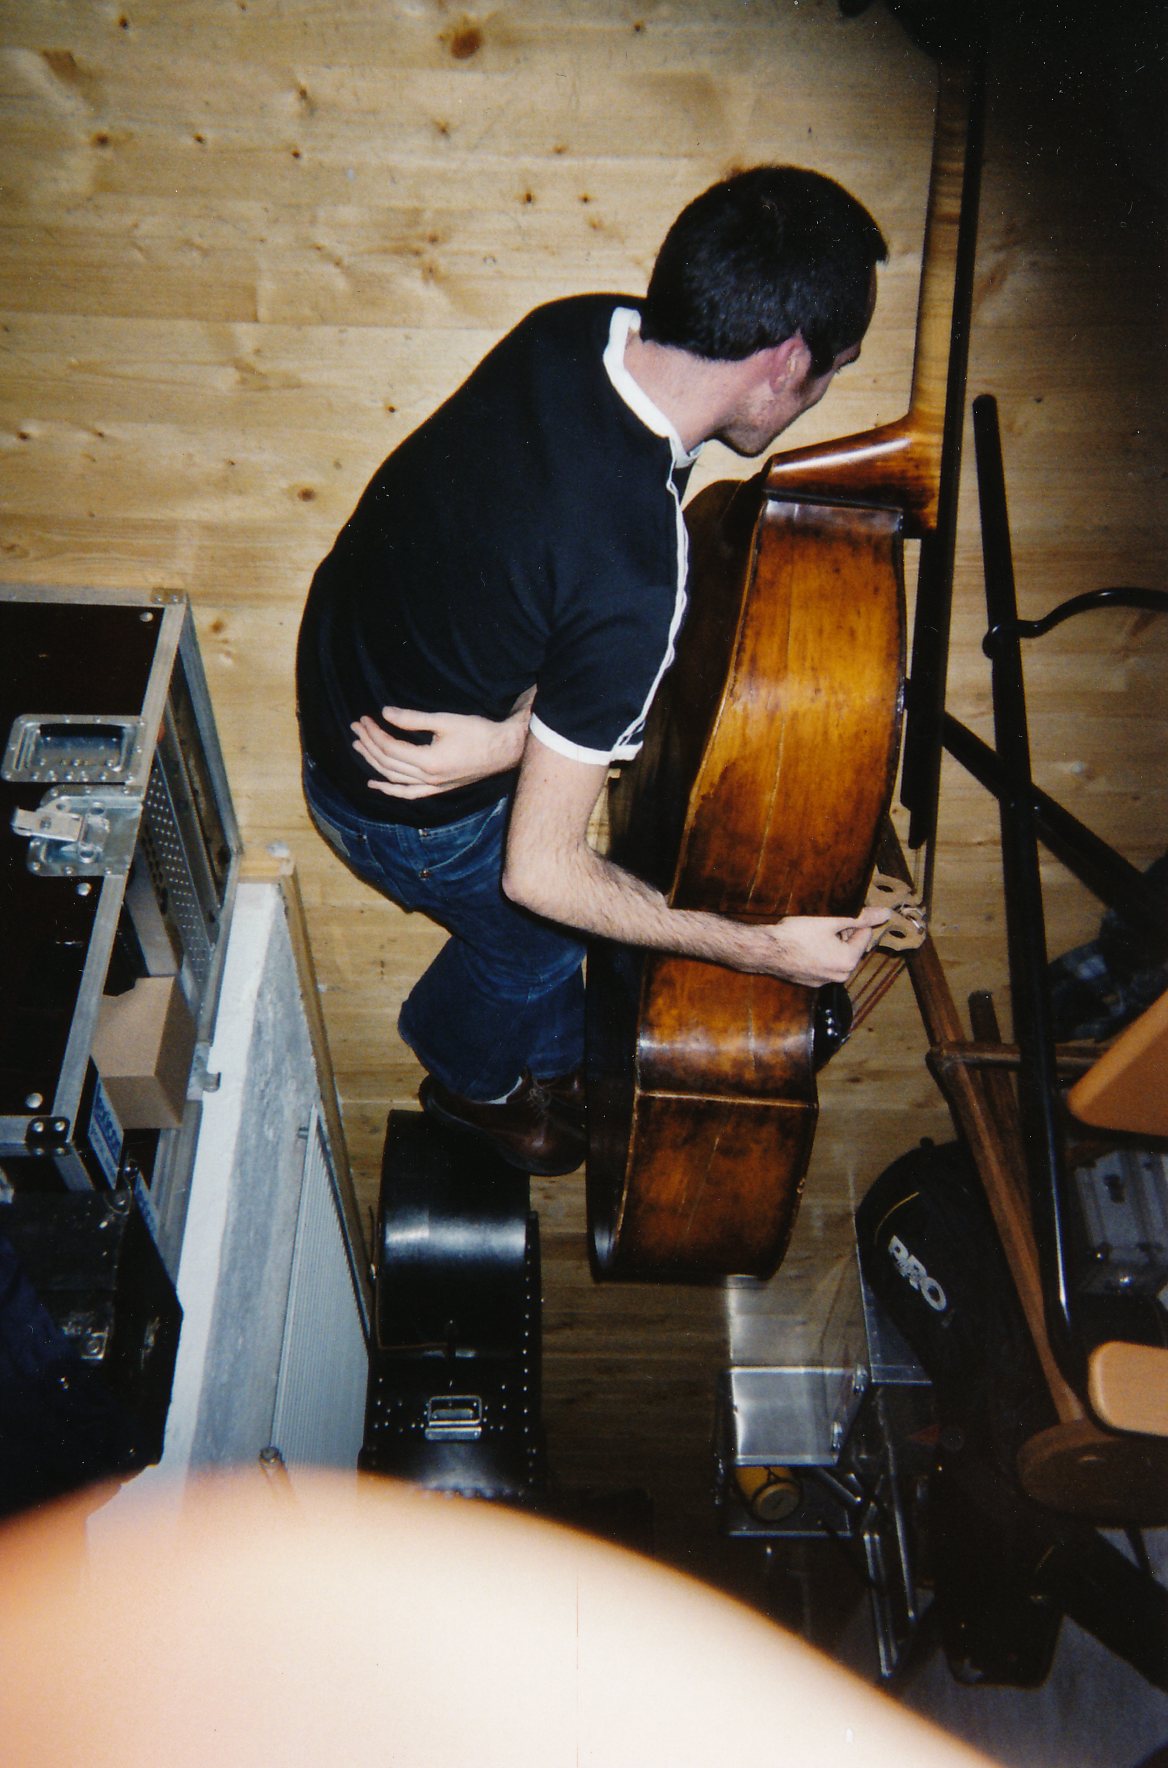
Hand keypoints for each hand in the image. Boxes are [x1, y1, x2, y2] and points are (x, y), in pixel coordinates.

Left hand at [352, 701, 531, 798]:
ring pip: (393, 778)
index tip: (365, 718)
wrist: (504, 750)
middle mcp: (428, 779)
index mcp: (428, 762)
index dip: (374, 732)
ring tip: (359, 746)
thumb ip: (412, 719)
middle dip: (368, 744)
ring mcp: (433, 787)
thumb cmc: (479, 732)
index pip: (390, 748)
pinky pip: (408, 793)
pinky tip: (376, 784)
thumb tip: (384, 713)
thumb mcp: (445, 720)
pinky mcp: (438, 789)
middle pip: (387, 763)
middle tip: (356, 727)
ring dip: (373, 763)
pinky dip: (390, 790)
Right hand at [755, 907, 889, 986]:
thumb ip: (860, 917)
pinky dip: (817, 954)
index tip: (837, 915)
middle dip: (842, 934)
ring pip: (836, 956)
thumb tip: (886, 914)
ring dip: (830, 943)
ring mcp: (823, 981)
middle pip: (851, 947)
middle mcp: (840, 976)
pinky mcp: (809, 981)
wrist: (764, 950)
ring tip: (811, 933)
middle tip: (823, 923)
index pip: (865, 935)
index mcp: (848, 961)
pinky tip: (803, 944)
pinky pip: (821, 964)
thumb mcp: (830, 920)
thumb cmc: (796, 934)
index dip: (853, 921)